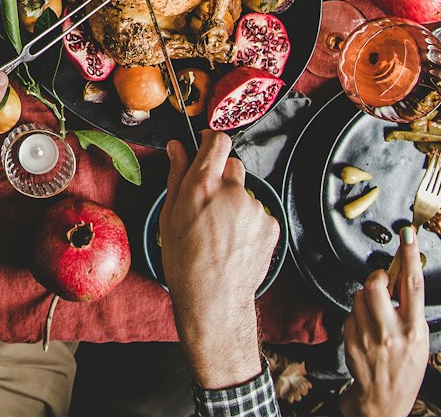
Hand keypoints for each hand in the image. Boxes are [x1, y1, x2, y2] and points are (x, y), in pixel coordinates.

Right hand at [159, 131, 278, 389]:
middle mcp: (232, 192)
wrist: (213, 298)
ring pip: (245, 192)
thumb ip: (176, 175)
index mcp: (203, 185)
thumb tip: (176, 148)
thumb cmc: (185, 260)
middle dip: (222, 177)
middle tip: (209, 202)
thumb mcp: (169, 215)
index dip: (211, 141)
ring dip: (235, 202)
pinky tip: (235, 241)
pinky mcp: (270, 225)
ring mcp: (255, 209)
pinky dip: (248, 221)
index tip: (207, 147)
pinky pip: (259, 212)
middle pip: (233, 166)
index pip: (218, 142)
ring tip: (221, 231)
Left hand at [340, 226, 427, 416]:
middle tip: (379, 282)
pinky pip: (349, 314)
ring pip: (358, 297)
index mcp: (415, 329)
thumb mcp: (418, 340)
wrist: (384, 401)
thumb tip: (398, 278)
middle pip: (376, 285)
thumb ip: (410, 310)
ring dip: (364, 299)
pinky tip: (364, 333)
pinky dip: (355, 317)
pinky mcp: (351, 343)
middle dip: (375, 278)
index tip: (408, 235)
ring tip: (374, 317)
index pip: (414, 285)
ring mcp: (369, 338)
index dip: (410, 257)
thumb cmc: (404, 367)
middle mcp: (393, 333)